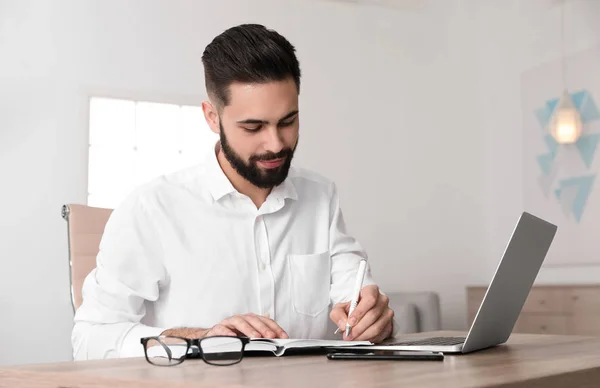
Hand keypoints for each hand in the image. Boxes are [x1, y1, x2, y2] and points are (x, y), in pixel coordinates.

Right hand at [162, 313, 288, 338]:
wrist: (210, 337)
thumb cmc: (232, 336)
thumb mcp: (248, 335)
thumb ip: (261, 334)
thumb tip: (277, 337)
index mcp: (249, 319)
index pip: (264, 320)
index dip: (275, 327)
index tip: (283, 336)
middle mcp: (240, 318)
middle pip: (253, 319)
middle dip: (264, 328)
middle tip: (271, 336)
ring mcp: (228, 322)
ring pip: (240, 322)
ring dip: (249, 329)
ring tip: (256, 337)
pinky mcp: (217, 328)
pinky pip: (222, 329)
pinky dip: (228, 332)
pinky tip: (234, 337)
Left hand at [330, 285, 393, 342]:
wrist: (360, 312)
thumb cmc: (353, 308)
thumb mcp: (340, 307)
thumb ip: (338, 314)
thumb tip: (343, 324)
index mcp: (371, 291)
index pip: (369, 299)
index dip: (359, 312)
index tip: (350, 321)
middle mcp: (382, 300)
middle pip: (373, 315)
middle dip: (359, 328)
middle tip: (349, 334)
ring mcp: (387, 313)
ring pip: (377, 327)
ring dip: (363, 335)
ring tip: (353, 337)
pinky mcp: (389, 325)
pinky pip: (380, 334)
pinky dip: (369, 338)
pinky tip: (361, 337)